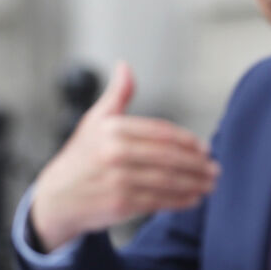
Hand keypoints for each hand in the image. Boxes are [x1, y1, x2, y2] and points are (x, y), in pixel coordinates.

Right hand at [30, 62, 218, 249]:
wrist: (56, 198)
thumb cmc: (79, 158)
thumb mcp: (94, 122)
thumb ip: (116, 95)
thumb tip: (125, 65)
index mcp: (111, 129)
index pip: (160, 132)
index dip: (187, 141)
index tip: (204, 148)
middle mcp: (114, 153)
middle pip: (168, 157)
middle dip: (197, 164)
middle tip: (214, 169)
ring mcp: (118, 179)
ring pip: (167, 181)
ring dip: (194, 184)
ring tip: (209, 184)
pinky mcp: (120, 203)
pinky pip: (158, 201)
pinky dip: (179, 201)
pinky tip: (192, 199)